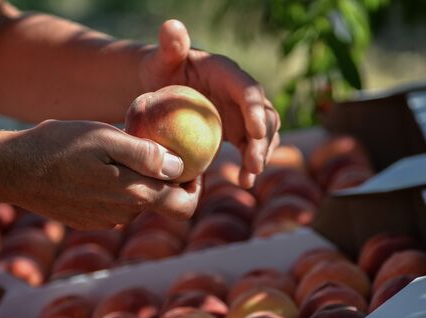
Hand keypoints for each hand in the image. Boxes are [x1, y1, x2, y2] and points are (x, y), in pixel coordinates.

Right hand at [11, 120, 200, 228]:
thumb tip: (180, 168)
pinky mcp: (87, 219)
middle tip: (155, 148)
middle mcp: (123, 214)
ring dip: (137, 179)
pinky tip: (98, 165)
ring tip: (120, 150)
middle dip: (165, 178)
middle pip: (161, 202)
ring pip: (137, 201)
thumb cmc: (58, 146)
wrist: (11, 170)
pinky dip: (116, 186)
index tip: (189, 164)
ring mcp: (103, 220)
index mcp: (133, 195)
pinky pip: (114, 204)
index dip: (194, 187)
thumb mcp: (105, 138)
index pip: (184, 207)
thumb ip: (146, 156)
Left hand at [140, 19, 280, 187]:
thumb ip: (170, 45)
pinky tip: (244, 182)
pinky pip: (250, 148)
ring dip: (261, 155)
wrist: (163, 88)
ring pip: (264, 135)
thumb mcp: (162, 58)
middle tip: (253, 164)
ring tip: (250, 177)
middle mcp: (241, 93)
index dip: (255, 110)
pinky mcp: (237, 131)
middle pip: (264, 115)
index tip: (256, 133)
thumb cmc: (161, 70)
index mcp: (227, 73)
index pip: (249, 89)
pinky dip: (251, 165)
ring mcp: (241, 113)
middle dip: (264, 140)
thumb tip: (172, 27)